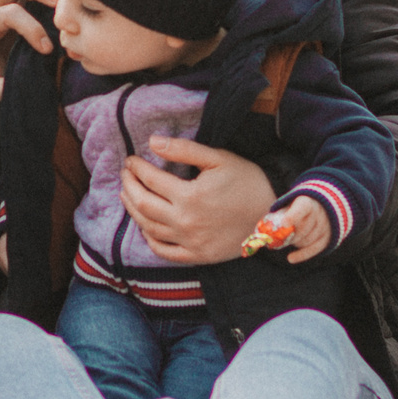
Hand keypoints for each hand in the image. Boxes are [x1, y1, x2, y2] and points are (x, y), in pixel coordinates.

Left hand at [121, 137, 278, 264]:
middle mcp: (185, 222)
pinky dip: (150, 240)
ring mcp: (190, 242)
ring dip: (133, 210)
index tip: (130, 160)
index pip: (151, 180)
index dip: (136, 168)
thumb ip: (184, 150)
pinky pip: (164, 252)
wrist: (273, 214)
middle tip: (125, 174)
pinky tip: (145, 227)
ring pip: (149, 228)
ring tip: (127, 195)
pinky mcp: (197, 256)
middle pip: (143, 204)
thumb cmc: (247, 182)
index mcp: (190, 196)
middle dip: (129, 186)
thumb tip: (152, 142)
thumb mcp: (219, 159)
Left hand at [252, 196, 332, 264]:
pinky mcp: (328, 237)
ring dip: (294, 243)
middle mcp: (319, 213)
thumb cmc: (297, 207)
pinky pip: (314, 248)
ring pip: (307, 239)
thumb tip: (257, 233)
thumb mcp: (289, 205)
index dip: (294, 216)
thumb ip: (277, 216)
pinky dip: (302, 255)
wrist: (321, 205)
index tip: (284, 223)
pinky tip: (290, 258)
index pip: (302, 208)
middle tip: (279, 237)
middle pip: (303, 228)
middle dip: (289, 235)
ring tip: (288, 240)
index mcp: (307, 202)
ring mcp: (325, 225)